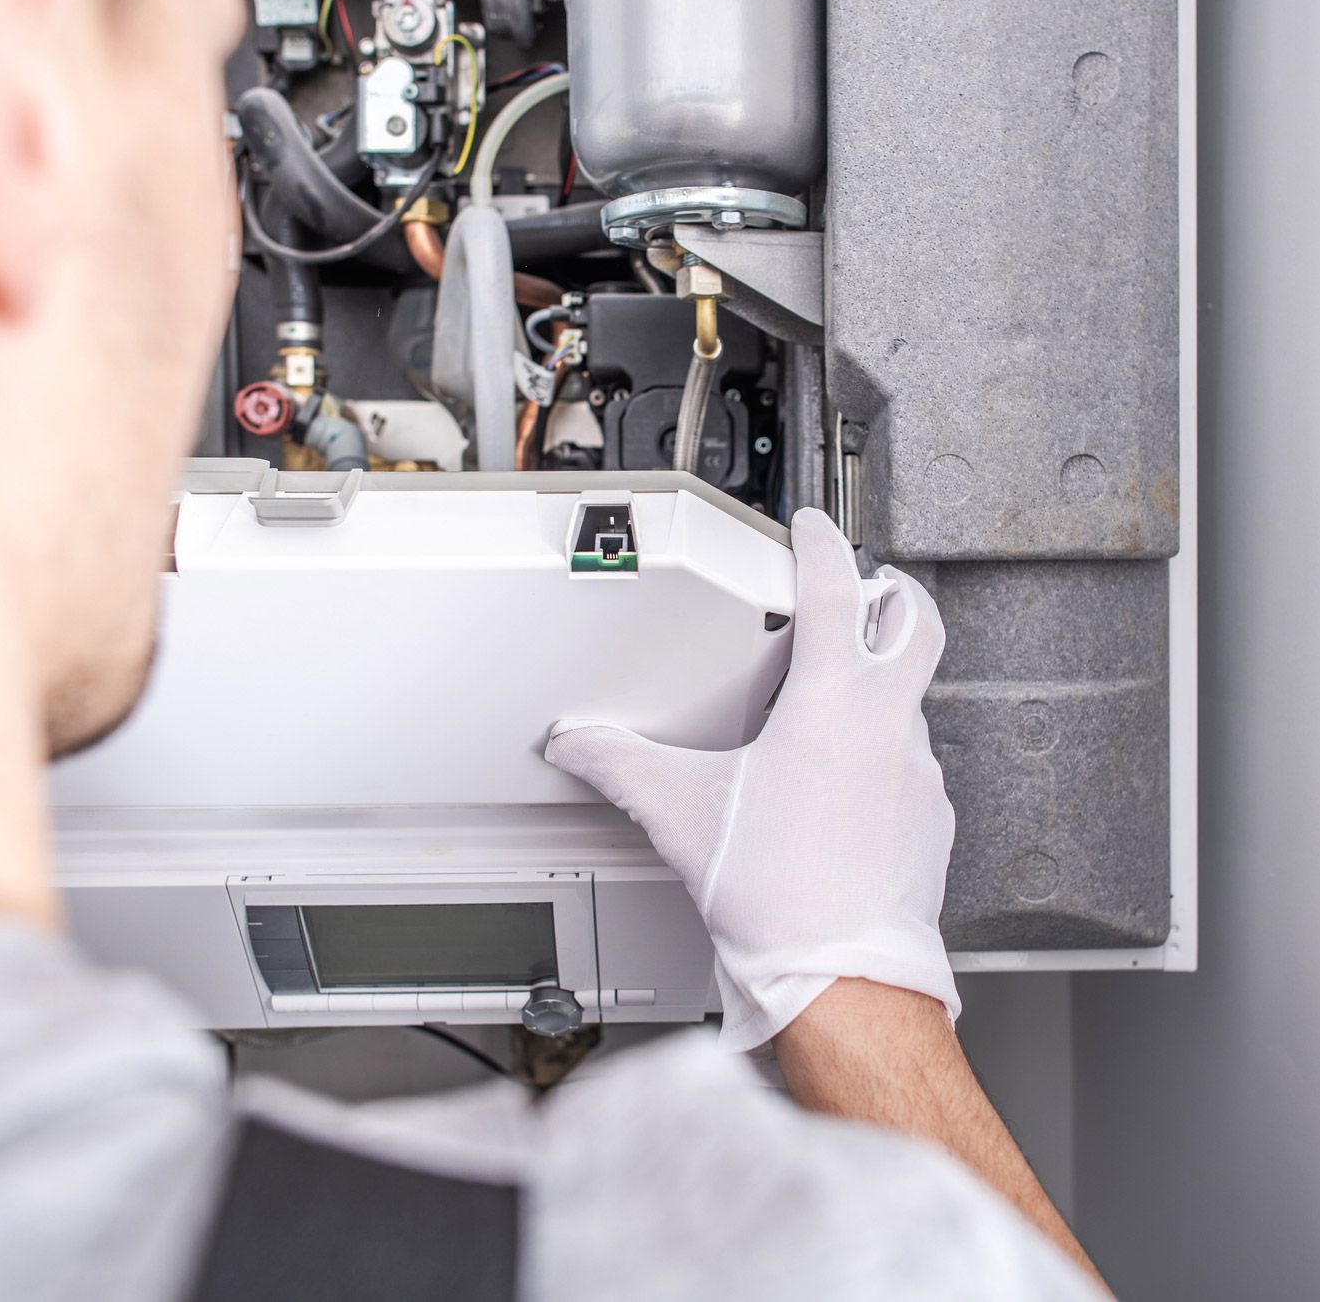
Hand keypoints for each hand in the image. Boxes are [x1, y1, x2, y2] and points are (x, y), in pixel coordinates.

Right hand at [545, 507, 959, 1050]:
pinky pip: (911, 762)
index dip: (823, 545)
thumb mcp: (680, 814)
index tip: (814, 529)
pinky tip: (842, 784)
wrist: (843, 979)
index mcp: (832, 706)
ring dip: (879, 683)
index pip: (840, 591)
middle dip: (894, 592)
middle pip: (916, 623)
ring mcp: (918, 774)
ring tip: (829, 702)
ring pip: (911, 698)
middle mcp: (888, 728)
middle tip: (866, 586)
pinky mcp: (929, 819)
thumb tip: (578, 744)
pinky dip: (881, 751)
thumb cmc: (779, 898)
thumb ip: (619, 765)